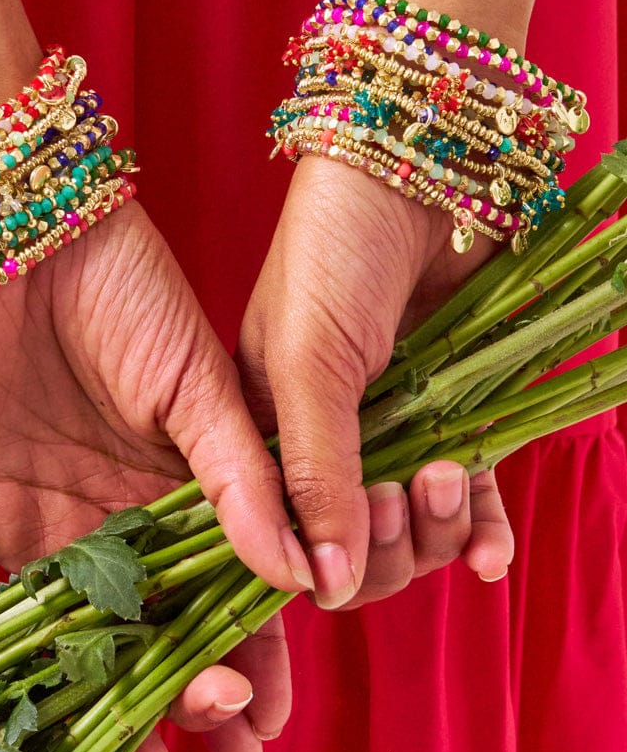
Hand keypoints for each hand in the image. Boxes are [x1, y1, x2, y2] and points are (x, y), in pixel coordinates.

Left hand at [0, 203, 303, 751]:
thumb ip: (241, 475)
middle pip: (149, 621)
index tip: (270, 713)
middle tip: (218, 748)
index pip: (217, 585)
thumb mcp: (198, 380)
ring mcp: (32, 515)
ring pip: (68, 629)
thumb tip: (303, 573)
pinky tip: (18, 710)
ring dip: (99, 693)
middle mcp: (105, 511)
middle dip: (184, 688)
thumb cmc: (123, 288)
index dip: (248, 650)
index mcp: (171, 482)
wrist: (16, 229)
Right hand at [238, 156, 514, 609]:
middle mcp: (322, 439)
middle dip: (376, 549)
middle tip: (394, 497)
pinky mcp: (452, 415)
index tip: (335, 569)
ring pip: (410, 532)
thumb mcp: (307, 363)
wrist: (416, 170)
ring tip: (441, 479)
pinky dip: (479, 532)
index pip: (275, 531)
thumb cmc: (334, 252)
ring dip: (430, 534)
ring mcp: (391, 430)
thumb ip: (314, 470)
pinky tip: (487, 554)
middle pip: (348, 546)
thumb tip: (324, 581)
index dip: (306, 564)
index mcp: (263, 427)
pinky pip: (467, 500)